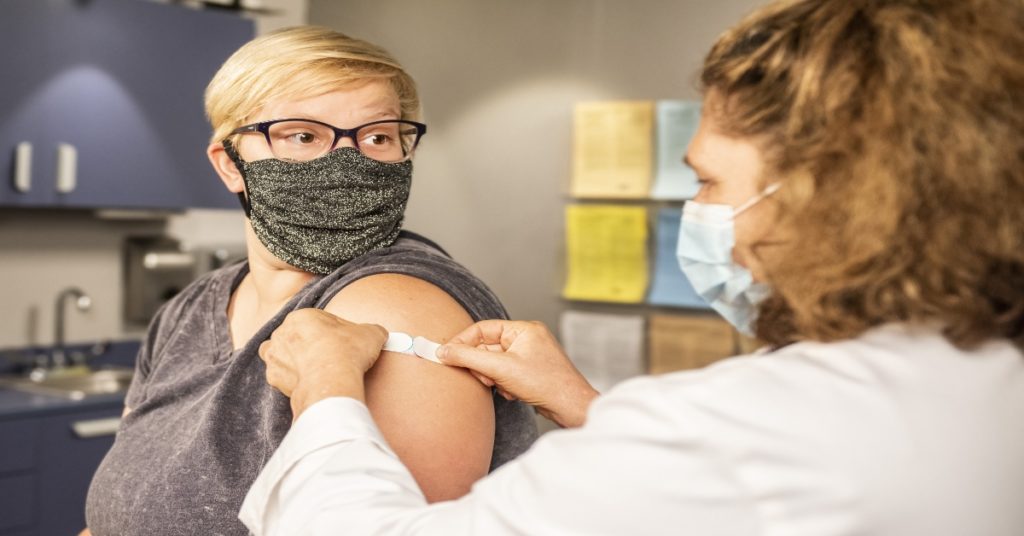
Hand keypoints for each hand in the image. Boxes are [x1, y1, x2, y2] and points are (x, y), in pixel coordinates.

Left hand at [258, 308, 387, 417]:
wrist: (332, 381)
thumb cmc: (349, 351)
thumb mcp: (371, 333)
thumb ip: (372, 330)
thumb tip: (376, 334)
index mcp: (301, 316)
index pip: (317, 322)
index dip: (333, 333)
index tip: (343, 344)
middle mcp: (282, 333)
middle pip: (296, 337)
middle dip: (309, 346)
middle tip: (329, 358)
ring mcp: (275, 356)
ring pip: (281, 355)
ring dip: (293, 361)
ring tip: (314, 371)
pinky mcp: (274, 378)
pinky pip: (281, 377)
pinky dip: (292, 381)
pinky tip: (308, 384)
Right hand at [437, 320, 598, 427]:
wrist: (571, 408)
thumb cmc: (546, 384)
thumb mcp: (501, 369)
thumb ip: (469, 358)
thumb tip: (443, 351)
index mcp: (523, 329)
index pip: (483, 329)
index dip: (462, 342)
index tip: (446, 355)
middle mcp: (527, 339)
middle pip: (487, 347)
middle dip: (482, 366)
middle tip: (484, 378)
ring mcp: (529, 356)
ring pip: (494, 363)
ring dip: (493, 377)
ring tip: (503, 387)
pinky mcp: (530, 373)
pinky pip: (504, 374)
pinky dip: (503, 384)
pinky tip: (513, 393)